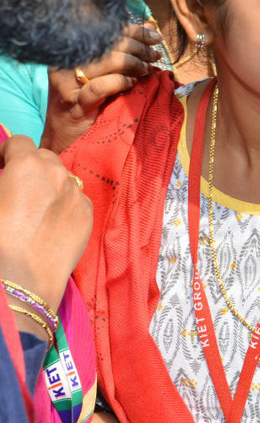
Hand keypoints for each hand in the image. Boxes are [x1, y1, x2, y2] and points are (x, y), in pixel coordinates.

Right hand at [0, 136, 90, 314]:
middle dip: (30, 167)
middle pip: (44, 158)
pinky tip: (49, 224)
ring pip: (62, 179)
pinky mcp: (89, 216)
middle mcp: (59, 174)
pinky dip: (63, 204)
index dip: (7, 153)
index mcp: (29, 165)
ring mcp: (78, 195)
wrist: (19, 280)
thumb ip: (0, 179)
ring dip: (49, 185)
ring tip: (33, 209)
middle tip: (16, 189)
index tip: (0, 167)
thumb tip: (5, 178)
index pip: (19, 142)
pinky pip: (75, 199)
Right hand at [42, 23, 160, 153]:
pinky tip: (131, 83)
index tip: (155, 37)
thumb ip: (123, 52)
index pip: (106, 32)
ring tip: (146, 70)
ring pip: (104, 62)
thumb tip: (150, 28)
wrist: (64, 137)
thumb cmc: (88, 103)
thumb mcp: (105, 73)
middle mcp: (65, 64)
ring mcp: (67, 84)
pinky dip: (119, 82)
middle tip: (155, 56)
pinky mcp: (74, 104)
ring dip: (132, 63)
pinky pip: (99, 87)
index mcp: (72, 51)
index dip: (134, 31)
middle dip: (138, 48)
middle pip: (107, 45)